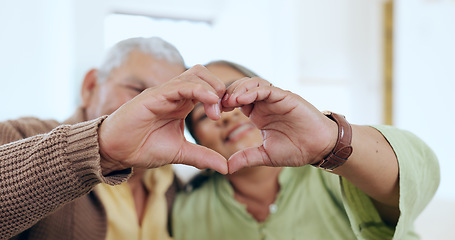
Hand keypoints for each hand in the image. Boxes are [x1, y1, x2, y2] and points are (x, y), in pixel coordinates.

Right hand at [98, 65, 227, 174]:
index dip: (223, 96)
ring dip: (213, 88)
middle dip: (221, 87)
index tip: (234, 112)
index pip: (208, 87)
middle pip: (204, 74)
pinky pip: (181, 85)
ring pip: (195, 74)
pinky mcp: (154, 95)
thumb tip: (226, 168)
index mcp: (182, 104)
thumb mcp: (180, 153)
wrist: (116, 151)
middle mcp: (174, 94)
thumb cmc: (143, 147)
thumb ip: (202, 156)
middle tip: (228, 109)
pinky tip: (210, 104)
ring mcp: (164, 92)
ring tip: (219, 112)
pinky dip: (199, 90)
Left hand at [222, 77, 337, 172]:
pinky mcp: (286, 97)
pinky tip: (241, 100)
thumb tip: (226, 168)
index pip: (237, 100)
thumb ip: (247, 158)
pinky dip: (253, 91)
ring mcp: (276, 98)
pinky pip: (267, 89)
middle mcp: (266, 103)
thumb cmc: (296, 150)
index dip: (224, 103)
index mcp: (259, 114)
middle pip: (242, 88)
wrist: (319, 148)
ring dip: (239, 89)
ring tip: (228, 101)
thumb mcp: (265, 155)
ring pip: (253, 84)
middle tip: (216, 105)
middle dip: (227, 94)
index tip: (213, 112)